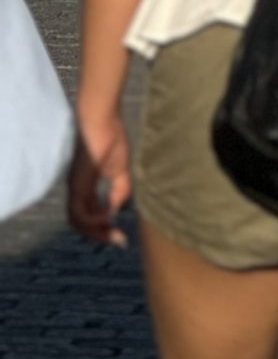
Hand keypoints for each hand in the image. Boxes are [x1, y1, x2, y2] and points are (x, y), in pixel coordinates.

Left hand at [68, 105, 129, 246]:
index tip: (121, 234)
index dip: (103, 226)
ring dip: (95, 231)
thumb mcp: (121, 170)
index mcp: (86, 186)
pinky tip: (108, 217)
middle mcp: (76, 189)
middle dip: (99, 234)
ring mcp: (75, 187)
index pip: (89, 213)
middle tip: (119, 240)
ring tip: (113, 233)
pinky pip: (79, 211)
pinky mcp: (77, 183)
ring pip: (76, 220)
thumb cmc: (112, 138)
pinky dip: (93, 218)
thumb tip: (116, 211)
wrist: (103, 118)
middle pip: (80, 222)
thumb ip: (120, 191)